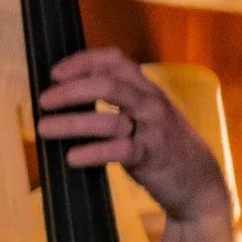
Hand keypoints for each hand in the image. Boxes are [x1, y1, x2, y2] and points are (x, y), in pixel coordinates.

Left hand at [36, 47, 229, 227]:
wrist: (198, 180)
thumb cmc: (162, 144)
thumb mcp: (144, 115)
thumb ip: (119, 101)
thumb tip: (70, 95)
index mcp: (145, 89)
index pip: (115, 61)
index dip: (83, 61)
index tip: (55, 73)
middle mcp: (149, 103)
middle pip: (108, 85)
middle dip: (71, 90)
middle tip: (43, 101)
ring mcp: (151, 129)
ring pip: (109, 119)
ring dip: (71, 123)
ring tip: (43, 128)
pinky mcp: (150, 157)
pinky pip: (118, 151)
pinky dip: (92, 153)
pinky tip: (71, 158)